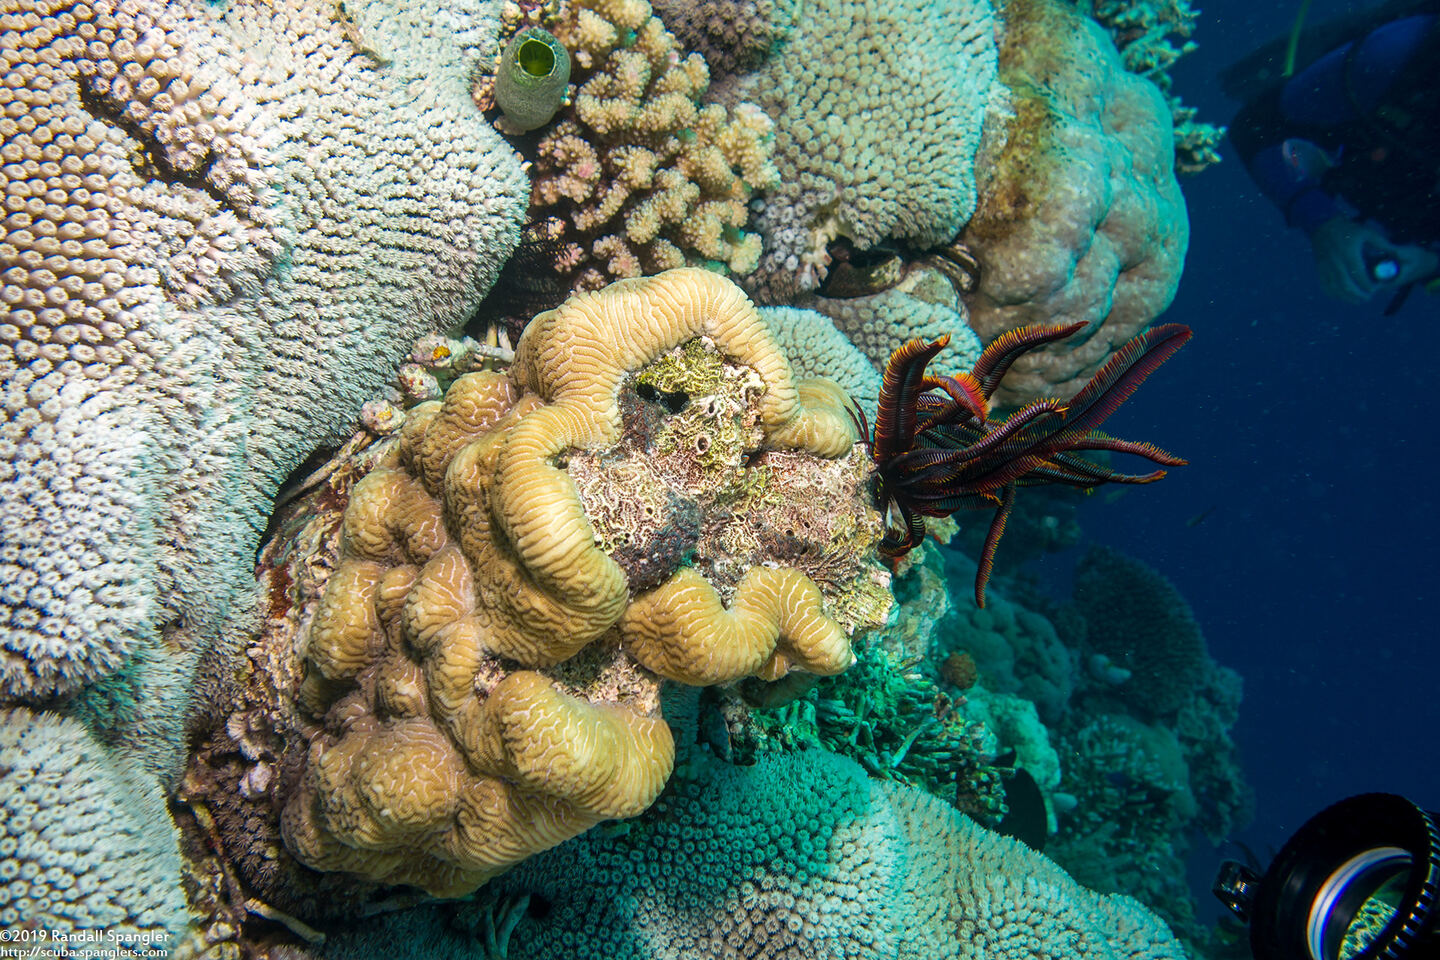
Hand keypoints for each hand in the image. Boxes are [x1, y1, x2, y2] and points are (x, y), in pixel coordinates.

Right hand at [1310, 217, 1438, 302]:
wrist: (1323, 227)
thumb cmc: (1348, 230)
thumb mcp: (1367, 233)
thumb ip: (1381, 244)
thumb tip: (1395, 254)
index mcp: (1349, 254)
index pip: (1359, 274)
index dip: (1367, 285)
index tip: (1375, 290)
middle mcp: (1336, 263)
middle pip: (1346, 285)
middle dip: (1358, 295)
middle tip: (1367, 298)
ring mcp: (1326, 268)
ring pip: (1335, 288)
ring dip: (1346, 297)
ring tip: (1357, 301)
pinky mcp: (1320, 270)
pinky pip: (1325, 286)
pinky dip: (1334, 294)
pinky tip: (1342, 297)